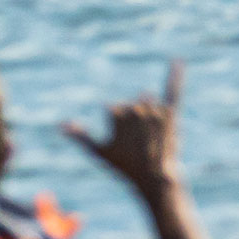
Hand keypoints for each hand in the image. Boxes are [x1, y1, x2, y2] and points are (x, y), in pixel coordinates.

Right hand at [64, 60, 187, 194]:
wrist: (154, 178)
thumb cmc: (124, 166)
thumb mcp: (99, 153)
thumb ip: (80, 136)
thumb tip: (60, 125)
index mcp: (117, 113)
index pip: (113, 110)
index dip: (116, 128)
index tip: (123, 143)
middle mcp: (135, 108)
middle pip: (130, 107)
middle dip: (132, 123)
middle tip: (137, 143)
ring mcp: (154, 109)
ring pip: (146, 103)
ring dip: (147, 117)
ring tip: (150, 138)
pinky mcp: (170, 112)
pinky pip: (172, 90)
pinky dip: (175, 75)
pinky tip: (177, 60)